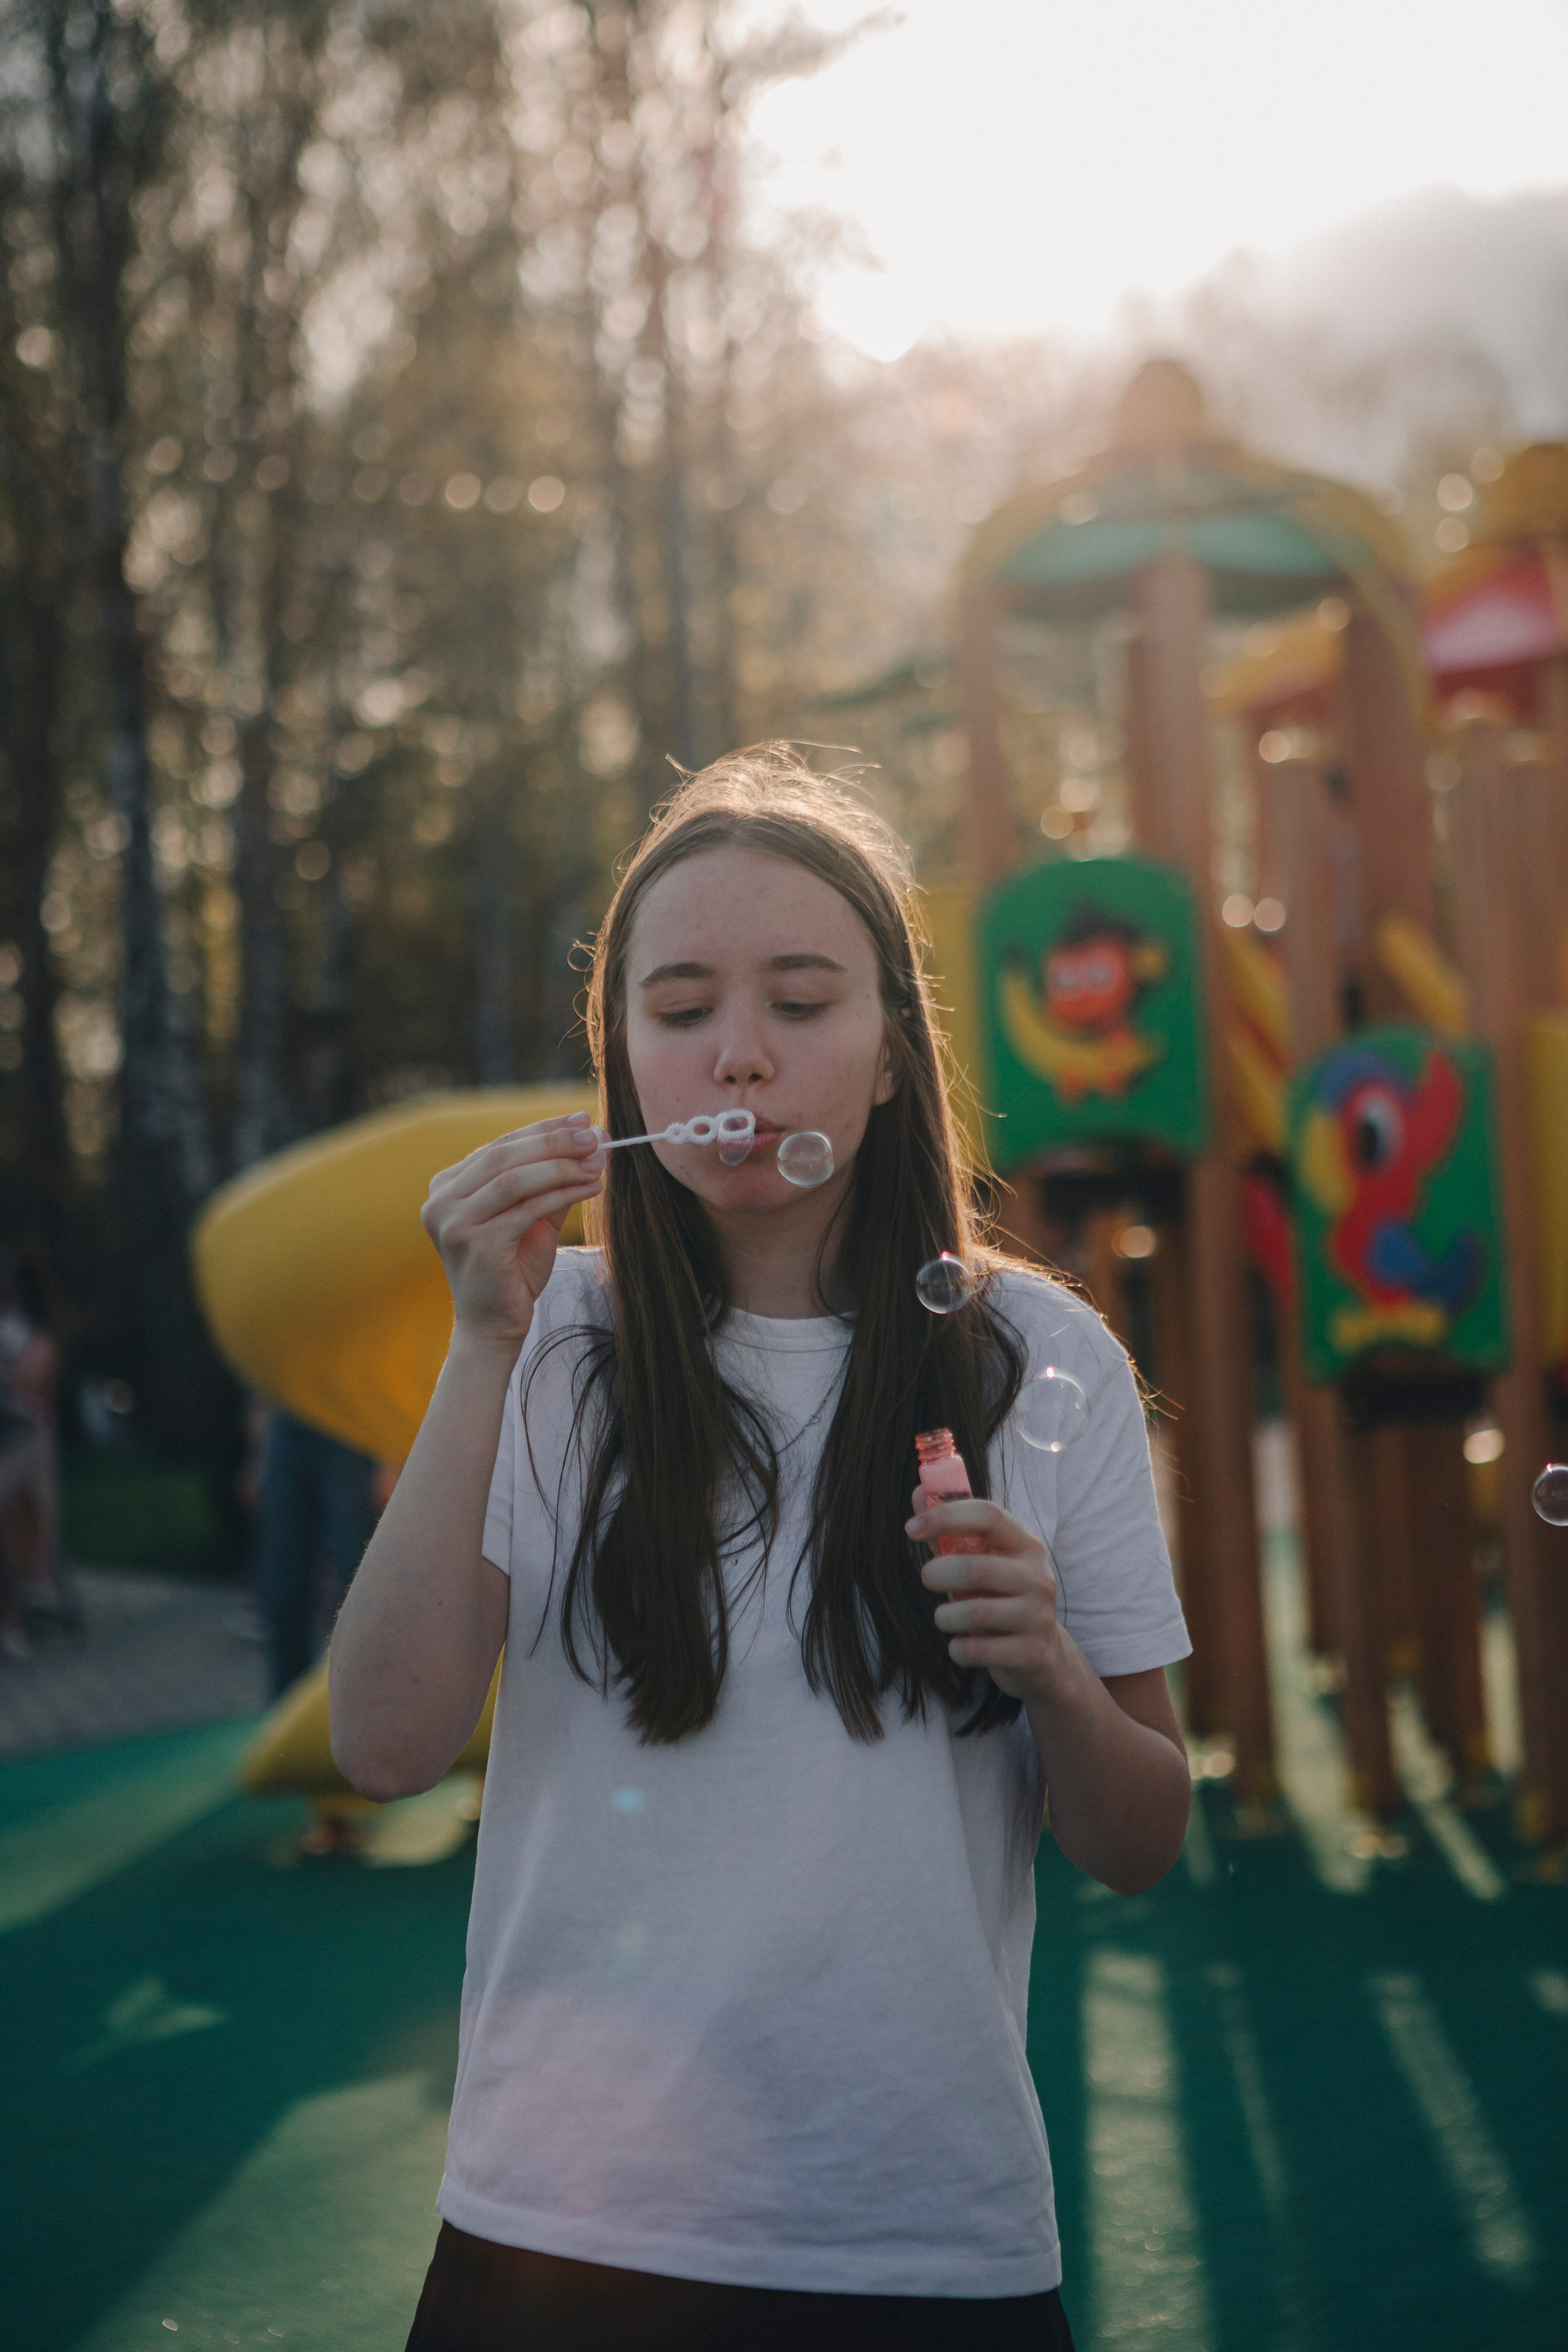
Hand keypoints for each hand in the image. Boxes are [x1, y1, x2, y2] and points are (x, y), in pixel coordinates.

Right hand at [421, 1112, 603, 1354]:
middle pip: (504, 1155)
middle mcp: (441, 1200)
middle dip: (554, 1142)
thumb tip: (592, 1140)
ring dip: (562, 1166)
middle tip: (595, 1136)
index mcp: (447, 1187)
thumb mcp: (532, 1218)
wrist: (493, 1328)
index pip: (499, 1145)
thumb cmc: (512, 1272)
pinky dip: (563, 1193)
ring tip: (597, 1162)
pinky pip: (526, 1208)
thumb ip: (551, 1181)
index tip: (582, 1120)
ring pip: (514, 1178)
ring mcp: (453, 1221)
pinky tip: (591, 1188)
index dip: (543, 1129)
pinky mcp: (475, 1243)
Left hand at [906, 1486, 1064, 1704]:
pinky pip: (978, 1650)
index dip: (946, 1516)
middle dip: (938, 1574)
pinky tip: (963, 1645)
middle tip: (928, 1579)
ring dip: (946, 1616)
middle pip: (977, 1567)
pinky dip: (958, 1649)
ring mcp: (1038, 1615)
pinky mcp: (1032, 1652)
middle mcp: (1037, 1576)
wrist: (1041, 1655)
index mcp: (1024, 1545)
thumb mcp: (981, 1562)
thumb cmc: (1000, 1599)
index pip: (988, 1515)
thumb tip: (918, 1493)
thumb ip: (950, 1532)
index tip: (910, 1529)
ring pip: (976, 1612)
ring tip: (946, 1618)